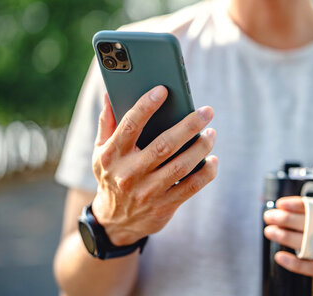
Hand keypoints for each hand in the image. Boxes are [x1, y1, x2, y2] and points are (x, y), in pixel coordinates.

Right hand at [91, 86, 217, 245]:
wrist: (114, 222)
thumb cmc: (111, 176)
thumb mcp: (100, 151)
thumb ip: (107, 123)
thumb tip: (109, 94)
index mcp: (112, 155)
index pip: (130, 125)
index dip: (146, 106)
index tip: (163, 90)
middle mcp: (129, 173)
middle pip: (164, 145)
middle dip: (189, 125)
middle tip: (206, 112)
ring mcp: (148, 191)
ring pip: (181, 165)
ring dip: (201, 147)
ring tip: (211, 133)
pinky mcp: (165, 205)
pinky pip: (192, 186)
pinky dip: (206, 172)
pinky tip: (212, 159)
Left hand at [263, 196, 312, 293]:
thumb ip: (307, 211)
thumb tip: (270, 202)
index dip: (299, 204)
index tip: (280, 204)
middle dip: (288, 219)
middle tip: (269, 216)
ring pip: (312, 244)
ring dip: (287, 237)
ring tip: (270, 232)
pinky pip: (312, 267)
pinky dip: (294, 262)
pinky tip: (280, 256)